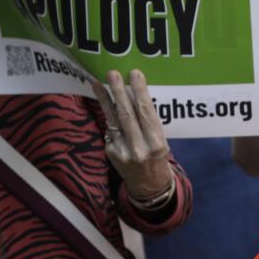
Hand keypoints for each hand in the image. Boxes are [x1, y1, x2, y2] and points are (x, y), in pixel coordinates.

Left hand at [101, 70, 173, 205]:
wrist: (149, 185)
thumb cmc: (158, 156)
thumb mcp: (161, 140)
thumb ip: (149, 121)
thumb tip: (135, 94)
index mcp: (156, 143)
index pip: (146, 113)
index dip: (140, 92)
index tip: (135, 74)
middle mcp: (139, 148)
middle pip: (126, 115)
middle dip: (119, 92)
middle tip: (112, 74)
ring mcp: (122, 152)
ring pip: (113, 120)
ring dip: (105, 99)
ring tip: (98, 83)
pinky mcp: (111, 153)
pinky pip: (110, 130)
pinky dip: (108, 115)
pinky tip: (104, 100)